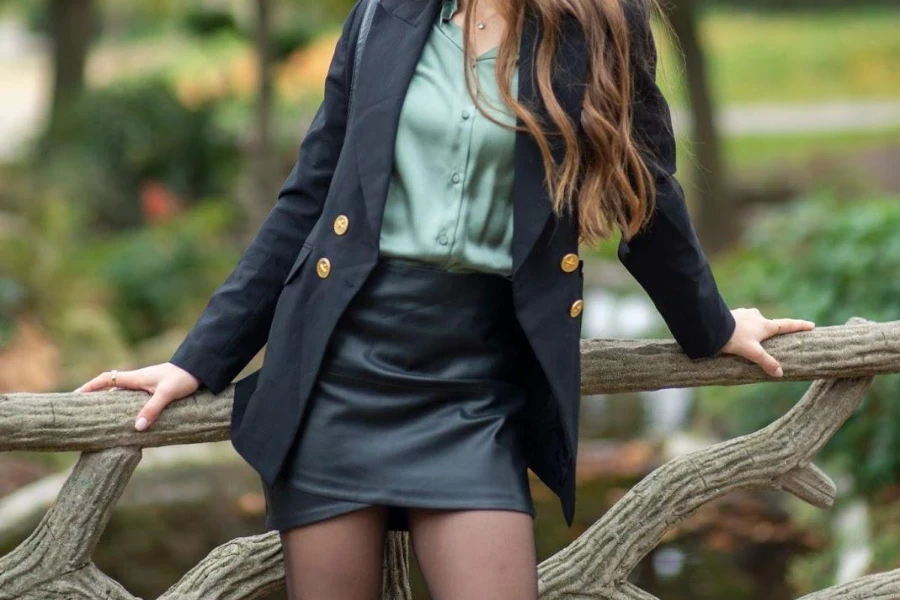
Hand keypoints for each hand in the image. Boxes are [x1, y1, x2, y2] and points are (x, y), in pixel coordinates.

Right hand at [73, 363, 200, 431]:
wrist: (200, 369)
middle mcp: (137, 381)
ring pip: (122, 396)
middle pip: (110, 389)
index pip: (106, 379)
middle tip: (81, 413)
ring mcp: (145, 386)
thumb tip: (137, 428)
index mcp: (136, 378)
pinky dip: (126, 409)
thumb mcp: (167, 393)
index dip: (89, 387)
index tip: (74, 396)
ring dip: (111, 405)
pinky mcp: (154, 391)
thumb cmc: (183, 378)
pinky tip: (127, 421)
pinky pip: (134, 400)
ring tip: (99, 421)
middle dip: (95, 399)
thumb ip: (152, 409)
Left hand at [718, 308, 815, 376]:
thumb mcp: (753, 353)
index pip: (787, 325)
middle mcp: (756, 316)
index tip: (812, 325)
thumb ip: (766, 362)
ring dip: (754, 328)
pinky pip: (740, 322)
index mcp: (765, 325)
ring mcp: (743, 314)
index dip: (799, 326)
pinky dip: (741, 327)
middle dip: (771, 330)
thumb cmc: (735, 339)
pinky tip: (735, 334)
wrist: (712, 327)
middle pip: (769, 324)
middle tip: (773, 337)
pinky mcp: (731, 315)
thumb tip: (779, 373)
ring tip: (750, 338)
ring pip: (753, 321)